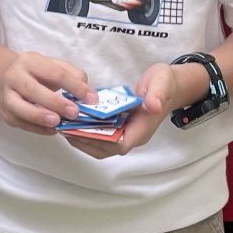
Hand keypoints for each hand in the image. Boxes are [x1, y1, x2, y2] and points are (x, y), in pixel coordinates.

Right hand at [0, 51, 93, 134]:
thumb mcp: (51, 65)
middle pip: (32, 89)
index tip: (91, 98)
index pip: (55, 72)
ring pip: (19, 107)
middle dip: (55, 102)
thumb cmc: (34, 73)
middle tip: (74, 113)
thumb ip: (71, 74)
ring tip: (57, 123)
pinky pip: (20, 122)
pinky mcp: (5, 113)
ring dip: (39, 116)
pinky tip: (52, 130)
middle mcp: (14, 76)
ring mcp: (6, 95)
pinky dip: (36, 128)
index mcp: (30, 61)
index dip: (74, 86)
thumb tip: (87, 91)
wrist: (1, 77)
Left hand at [67, 60, 191, 158]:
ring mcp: (126, 132)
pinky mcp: (120, 126)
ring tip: (65, 127)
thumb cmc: (164, 84)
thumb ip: (157, 95)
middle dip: (85, 141)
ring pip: (102, 144)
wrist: (166, 85)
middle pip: (106, 148)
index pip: (120, 145)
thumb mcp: (162, 83)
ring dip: (83, 139)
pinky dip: (87, 132)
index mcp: (143, 129)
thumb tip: (153, 106)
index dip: (101, 142)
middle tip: (65, 129)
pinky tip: (74, 121)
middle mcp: (133, 135)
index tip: (82, 133)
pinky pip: (102, 135)